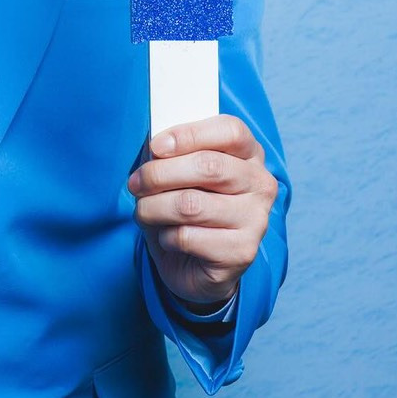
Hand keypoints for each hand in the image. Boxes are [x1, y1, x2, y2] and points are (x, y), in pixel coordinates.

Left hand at [128, 115, 277, 309]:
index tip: (156, 146)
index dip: (189, 135)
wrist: (196, 266)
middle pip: (208, 166)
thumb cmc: (187, 208)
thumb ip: (172, 155)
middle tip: (136, 183)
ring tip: (144, 211)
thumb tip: (153, 149)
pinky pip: (188, 237)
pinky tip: (169, 238)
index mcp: (250, 154)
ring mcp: (256, 219)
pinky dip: (166, 237)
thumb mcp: (179, 174)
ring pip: (191, 205)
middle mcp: (260, 184)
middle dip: (159, 174)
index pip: (231, 131)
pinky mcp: (242, 252)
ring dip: (154, 208)